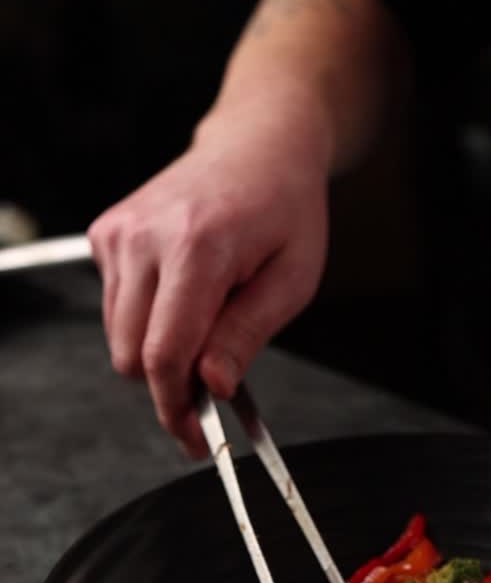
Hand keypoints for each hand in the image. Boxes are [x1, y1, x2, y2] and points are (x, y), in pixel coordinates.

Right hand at [89, 100, 329, 456]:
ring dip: (160, 350)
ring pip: (119, 337)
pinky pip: (116, 308)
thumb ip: (247, 335)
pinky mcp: (107, 234)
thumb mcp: (292, 280)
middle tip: (211, 388)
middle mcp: (145, 236)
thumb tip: (211, 385)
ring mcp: (119, 233)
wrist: (258, 145)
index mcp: (197, 246)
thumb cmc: (285, 208)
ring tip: (210, 323)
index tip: (195, 437)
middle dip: (169, 385)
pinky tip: (186, 294)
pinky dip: (148, 319)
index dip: (176, 408)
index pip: (164, 353)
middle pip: (132, 355)